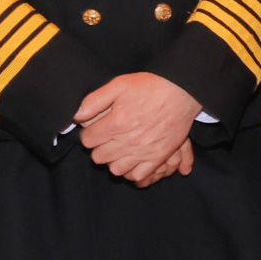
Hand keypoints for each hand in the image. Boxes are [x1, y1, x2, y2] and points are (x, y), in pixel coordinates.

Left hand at [74, 74, 200, 184]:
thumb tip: (78, 116)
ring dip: (114, 160)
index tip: (96, 129)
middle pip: (99, 157)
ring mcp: (144, 151)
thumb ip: (94, 100)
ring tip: (119, 150)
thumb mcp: (119, 84)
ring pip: (115, 169)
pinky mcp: (158, 157)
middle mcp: (128, 141)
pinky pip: (138, 175)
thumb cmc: (150, 87)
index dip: (89, 134)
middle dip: (99, 147)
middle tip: (107, 138)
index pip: (88, 140)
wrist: (182, 92)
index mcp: (116, 123)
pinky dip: (132, 171)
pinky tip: (131, 161)